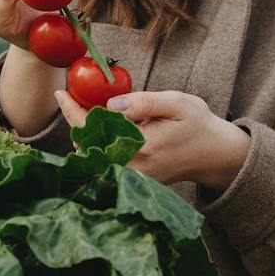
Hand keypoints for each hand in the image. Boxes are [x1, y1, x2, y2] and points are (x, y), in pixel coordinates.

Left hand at [54, 89, 250, 190]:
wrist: (212, 154)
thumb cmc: (196, 124)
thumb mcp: (177, 103)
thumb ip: (145, 102)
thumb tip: (112, 104)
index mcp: (142, 147)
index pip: (95, 130)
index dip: (73, 111)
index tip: (61, 94)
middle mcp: (133, 167)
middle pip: (87, 148)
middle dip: (75, 123)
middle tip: (70, 99)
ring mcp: (132, 178)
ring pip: (92, 159)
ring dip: (83, 136)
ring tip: (81, 111)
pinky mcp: (132, 181)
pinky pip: (103, 165)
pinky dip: (94, 148)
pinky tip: (97, 130)